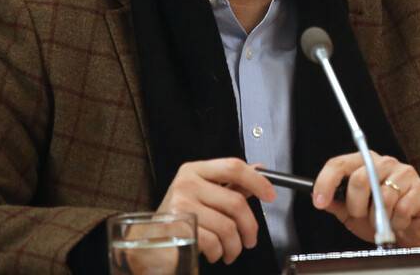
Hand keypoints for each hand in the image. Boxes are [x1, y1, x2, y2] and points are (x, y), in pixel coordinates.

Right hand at [156, 158, 275, 264]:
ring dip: (235, 245)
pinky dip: (219, 252)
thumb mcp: (204, 192)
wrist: (149, 236)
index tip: (270, 195)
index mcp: (195, 170)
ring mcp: (181, 205)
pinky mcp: (179, 228)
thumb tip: (258, 173)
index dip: (257, 181)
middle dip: (250, 226)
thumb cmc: (180, 213)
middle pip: (235, 202)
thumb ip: (230, 184)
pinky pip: (213, 242)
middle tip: (250, 239)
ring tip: (231, 250)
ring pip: (227, 227)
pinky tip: (215, 252)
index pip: (233, 167)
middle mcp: (187, 183)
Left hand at [312, 151, 419, 247]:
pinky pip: (402, 208)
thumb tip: (317, 197)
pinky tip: (398, 222)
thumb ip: (336, 203)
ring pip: (383, 196)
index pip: (339, 164)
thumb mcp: (353, 213)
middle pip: (360, 178)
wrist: (413, 231)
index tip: (319, 201)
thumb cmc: (383, 217)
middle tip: (360, 216)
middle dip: (355, 205)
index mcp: (364, 163)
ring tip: (381, 222)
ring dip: (378, 218)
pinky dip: (396, 223)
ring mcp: (404, 174)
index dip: (326, 182)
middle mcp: (384, 163)